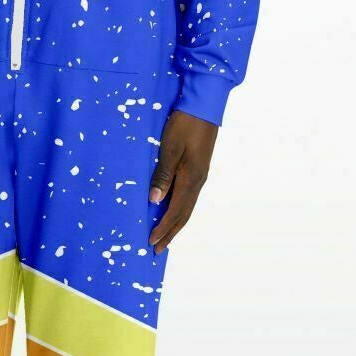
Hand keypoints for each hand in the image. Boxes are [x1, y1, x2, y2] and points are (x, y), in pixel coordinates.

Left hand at [147, 109, 217, 252]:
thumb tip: (154, 201)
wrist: (204, 107)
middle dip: (170, 233)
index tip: (151, 241)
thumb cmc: (185, 125)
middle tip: (157, 248)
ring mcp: (199, 176)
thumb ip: (162, 175)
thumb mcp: (170, 149)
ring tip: (164, 236)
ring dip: (175, 224)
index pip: (175, 212)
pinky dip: (179, 209)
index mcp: (191, 179)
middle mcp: (197, 182)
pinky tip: (172, 210)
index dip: (163, 228)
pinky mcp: (198, 169)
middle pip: (183, 215)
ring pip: (187, 207)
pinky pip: (188, 197)